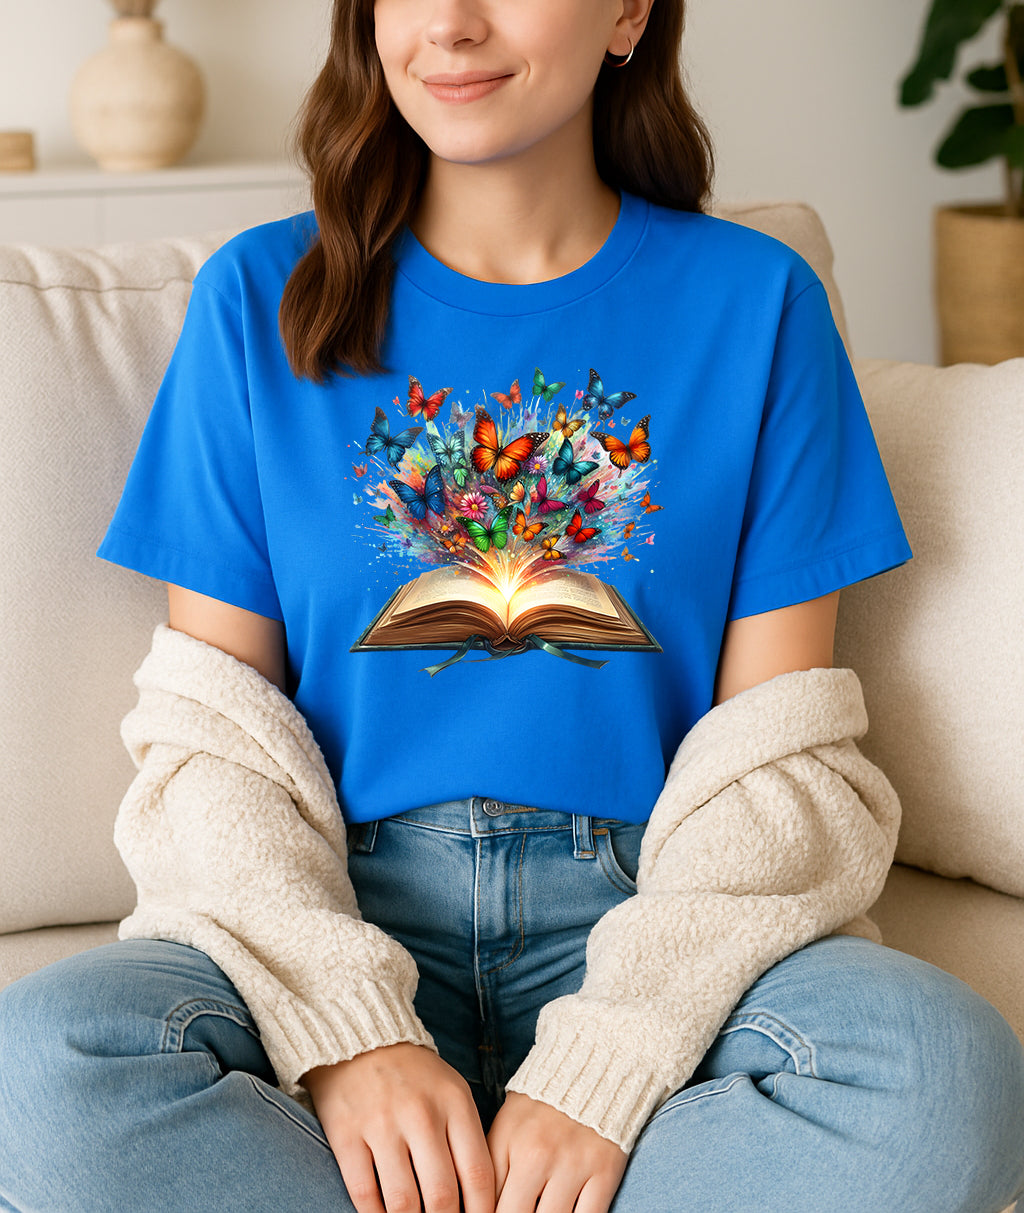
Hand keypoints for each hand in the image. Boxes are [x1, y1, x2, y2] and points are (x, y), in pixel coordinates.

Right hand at [300, 1042, 495, 1212]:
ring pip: (403, 1203)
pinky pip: (364, 1193)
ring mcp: (382, 1125)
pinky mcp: (346, 1134)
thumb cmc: (416, 1075)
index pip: (477, 1174)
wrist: (363, 1037)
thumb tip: (476, 1199)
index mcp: (454, 1104)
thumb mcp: (453, 1093)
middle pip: (442, 1196)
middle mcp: (421, 1115)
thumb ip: (467, 1140)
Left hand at [486, 1091, 628, 1212]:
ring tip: (540, 1211)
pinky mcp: (605, 1171)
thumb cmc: (542, 1105)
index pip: (487, 1202)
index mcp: (508, 1143)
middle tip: (520, 1211)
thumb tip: (480, 1206)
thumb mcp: (506, 1127)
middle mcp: (537, 1155)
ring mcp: (573, 1165)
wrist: (591, 1070)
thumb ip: (492, 1168)